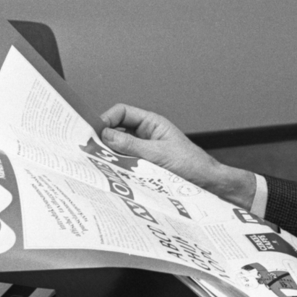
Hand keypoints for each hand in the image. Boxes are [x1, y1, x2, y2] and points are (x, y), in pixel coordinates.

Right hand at [99, 103, 255, 208]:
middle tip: (90, 149)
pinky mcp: (144, 165)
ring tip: (99, 163)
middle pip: (117, 130)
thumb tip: (106, 135)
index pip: (122, 112)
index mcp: (151, 123)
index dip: (107, 118)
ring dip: (110, 155)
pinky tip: (111, 173)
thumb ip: (131, 145)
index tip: (94, 131)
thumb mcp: (158, 154)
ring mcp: (144, 150)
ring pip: (119, 148)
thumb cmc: (191, 164)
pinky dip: (117, 166)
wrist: (207, 183)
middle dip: (104, 139)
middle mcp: (146, 134)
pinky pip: (125, 162)